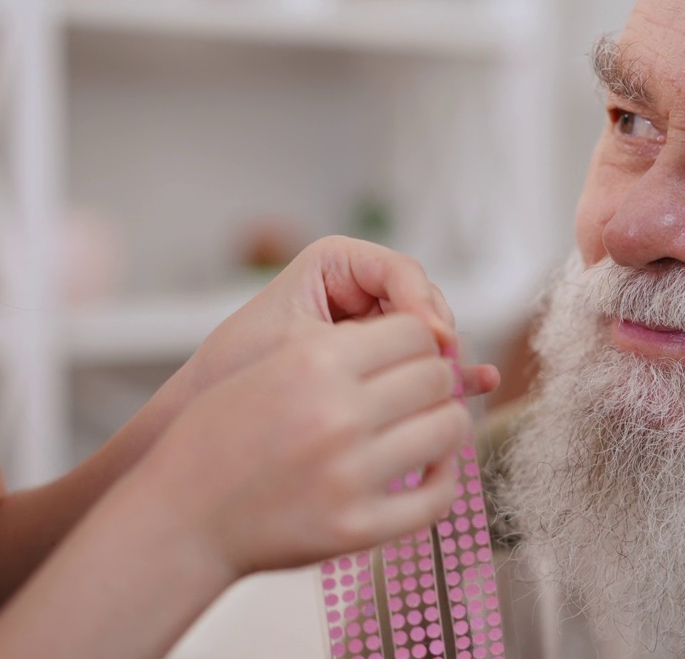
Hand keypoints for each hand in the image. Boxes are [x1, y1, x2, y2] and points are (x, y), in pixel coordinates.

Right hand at [138, 314, 468, 577]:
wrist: (178, 518)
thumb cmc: (218, 438)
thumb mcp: (267, 367)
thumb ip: (341, 351)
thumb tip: (425, 338)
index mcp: (314, 363)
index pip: (413, 332)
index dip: (420, 340)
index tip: (412, 356)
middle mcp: (338, 415)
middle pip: (435, 377)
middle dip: (436, 379)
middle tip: (421, 392)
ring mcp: (352, 475)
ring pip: (448, 429)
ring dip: (445, 423)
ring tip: (424, 427)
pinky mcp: (360, 527)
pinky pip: (438, 495)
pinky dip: (444, 478)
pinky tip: (427, 469)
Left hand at [162, 236, 499, 420]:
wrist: (206, 422)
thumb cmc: (238, 375)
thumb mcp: (309, 352)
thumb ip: (376, 343)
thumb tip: (444, 341)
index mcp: (335, 263)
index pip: (401, 272)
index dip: (424, 306)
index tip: (435, 340)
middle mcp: (359, 288)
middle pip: (424, 304)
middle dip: (439, 337)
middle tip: (445, 372)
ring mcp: (373, 324)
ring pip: (429, 336)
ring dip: (444, 361)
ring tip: (459, 388)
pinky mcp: (379, 359)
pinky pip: (422, 360)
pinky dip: (445, 375)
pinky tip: (478, 385)